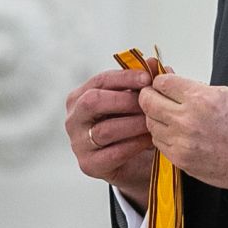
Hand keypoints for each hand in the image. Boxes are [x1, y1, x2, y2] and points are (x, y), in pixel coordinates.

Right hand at [66, 66, 156, 206]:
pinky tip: (150, 141)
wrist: (135, 165)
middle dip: (125, 100)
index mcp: (80, 98)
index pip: (99, 81)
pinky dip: (134, 145)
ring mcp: (78, 143)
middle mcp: (73, 119)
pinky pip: (112, 153)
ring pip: (104, 130)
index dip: (124, 77)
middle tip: (150, 103)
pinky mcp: (89, 165)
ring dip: (133, 124)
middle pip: (93, 102)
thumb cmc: (132, 128)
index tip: (147, 78)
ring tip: (154, 122)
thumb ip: (144, 83)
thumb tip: (153, 61)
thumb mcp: (137, 103)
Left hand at [138, 74, 227, 196]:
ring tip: (171, 116)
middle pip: (148, 103)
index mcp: (200, 99)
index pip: (162, 83)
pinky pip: (161, 145)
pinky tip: (179, 134)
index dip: (161, 80)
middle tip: (158, 96)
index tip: (164, 82)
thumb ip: (196, 90)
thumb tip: (174, 85)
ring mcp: (183, 145)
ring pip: (151, 126)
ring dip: (157, 118)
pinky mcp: (183, 163)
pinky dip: (165, 137)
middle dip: (151, 96)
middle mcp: (187, 122)